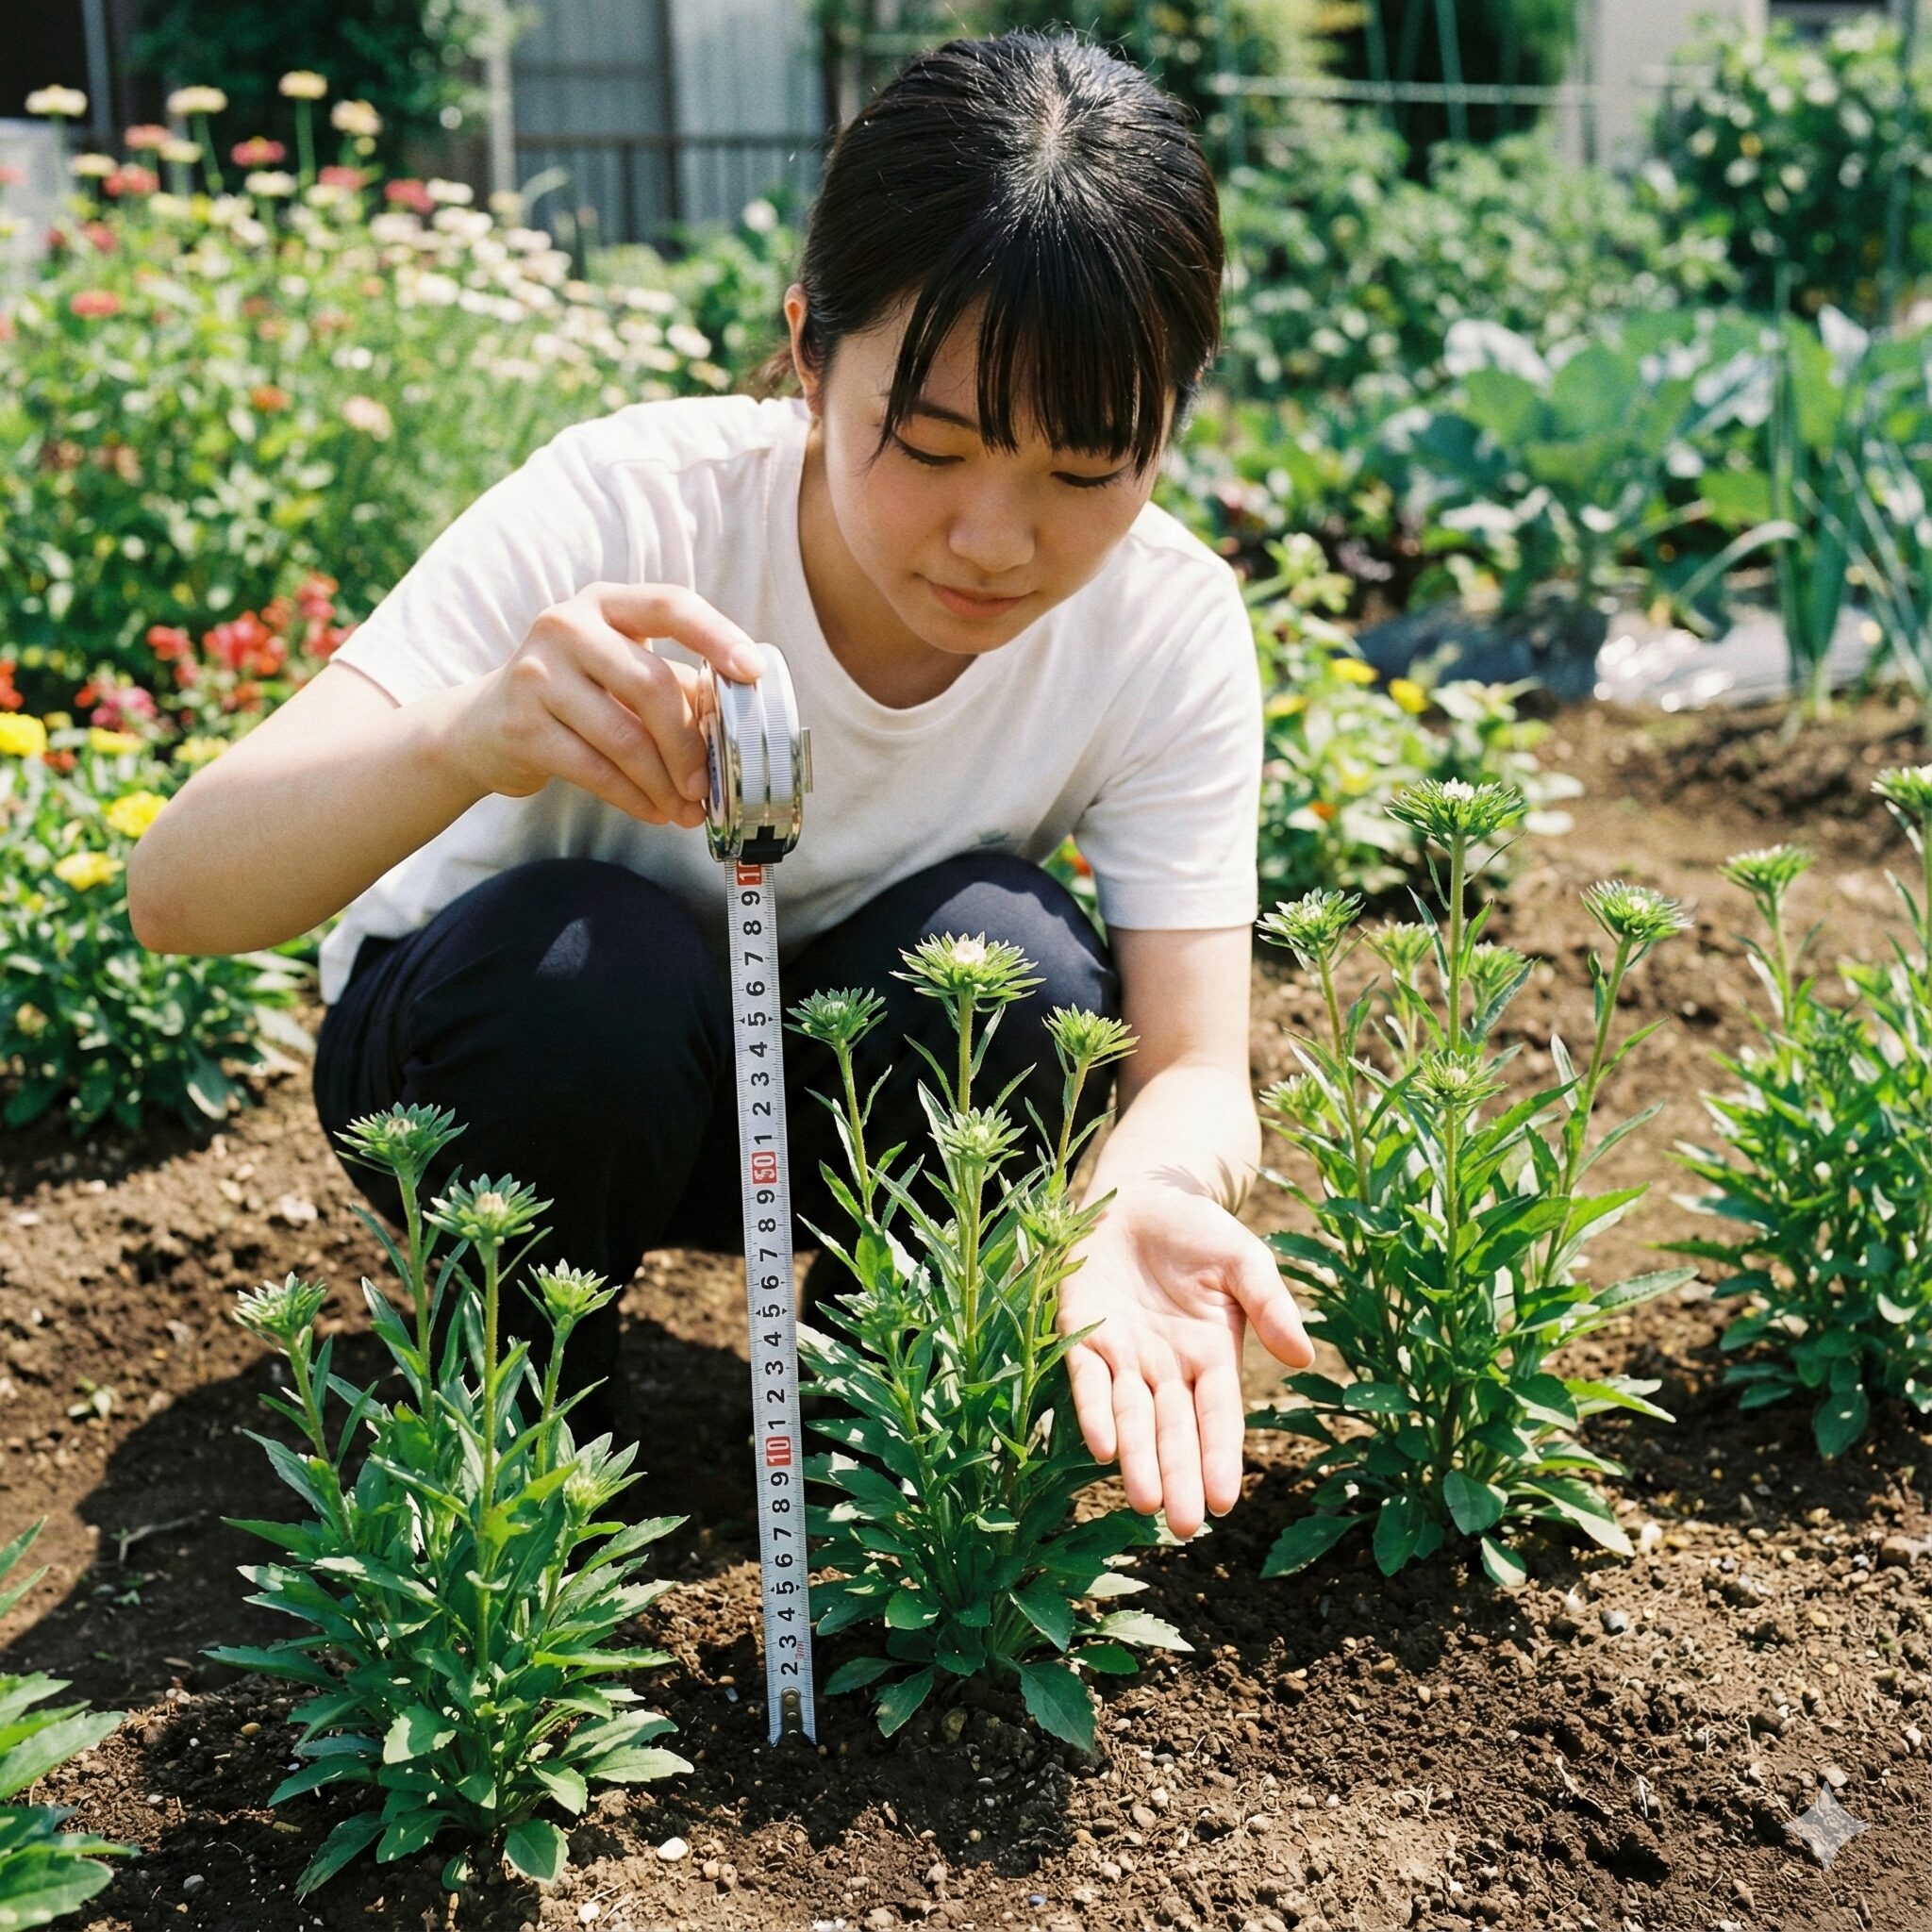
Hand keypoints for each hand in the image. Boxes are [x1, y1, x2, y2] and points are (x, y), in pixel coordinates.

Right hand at [454, 581, 764, 826]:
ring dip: (664, 783)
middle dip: (688, 745)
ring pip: (624, 737)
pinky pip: (595, 770)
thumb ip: (675, 687)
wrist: (484, 727)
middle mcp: (566, 626)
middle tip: (707, 786)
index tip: (754, 672)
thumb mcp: (622, 675)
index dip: (717, 636)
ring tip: (685, 810)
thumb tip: (734, 729)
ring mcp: (537, 673)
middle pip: (651, 685)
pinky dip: (633, 797)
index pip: (671, 604)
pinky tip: (653, 811)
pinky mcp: (521, 724)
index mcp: (605, 604)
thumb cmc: (576, 698)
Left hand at [1059, 1180, 1315, 1540]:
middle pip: (1174, 1431)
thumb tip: (1304, 1358)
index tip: (1224, 1502)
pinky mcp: (1081, 1335)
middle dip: (1178, 1477)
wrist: (1139, 1193)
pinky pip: (1086, 1380)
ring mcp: (1122, 1356)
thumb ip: (1270, 1306)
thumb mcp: (1244, 1261)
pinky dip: (1093, 1412)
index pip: (1218, 1418)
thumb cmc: (1198, 1230)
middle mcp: (1166, 1369)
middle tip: (1182, 1526)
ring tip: (1143, 1502)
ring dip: (1137, 1459)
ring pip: (1131, 1418)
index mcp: (1212, 1356)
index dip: (1220, 1458)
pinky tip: (1102, 1447)